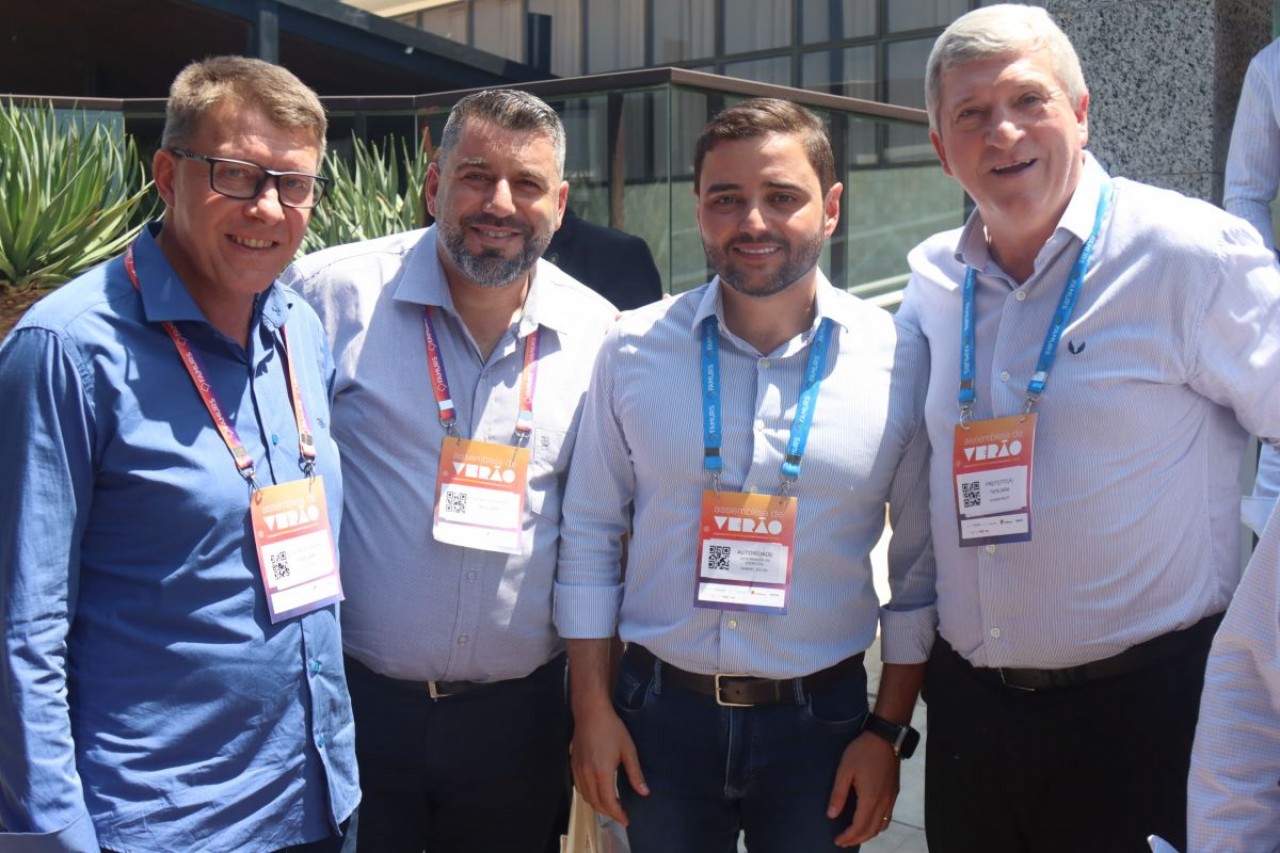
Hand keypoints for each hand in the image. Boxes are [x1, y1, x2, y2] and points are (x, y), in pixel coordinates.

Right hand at [570, 704, 648, 825]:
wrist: (590, 713)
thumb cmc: (612, 729)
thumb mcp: (628, 750)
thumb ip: (635, 774)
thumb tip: (644, 792)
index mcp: (602, 772)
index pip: (608, 802)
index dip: (617, 814)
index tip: (626, 820)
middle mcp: (587, 775)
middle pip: (596, 803)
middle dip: (608, 813)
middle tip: (620, 815)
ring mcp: (578, 771)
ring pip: (586, 797)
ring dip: (597, 805)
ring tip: (610, 807)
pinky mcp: (573, 765)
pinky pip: (579, 788)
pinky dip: (588, 796)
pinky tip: (596, 793)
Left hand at [828, 731, 899, 847]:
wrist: (885, 738)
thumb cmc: (862, 751)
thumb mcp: (845, 770)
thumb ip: (838, 794)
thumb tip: (831, 815)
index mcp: (870, 798)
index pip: (859, 826)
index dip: (848, 837)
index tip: (837, 841)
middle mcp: (883, 802)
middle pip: (871, 830)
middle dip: (857, 839)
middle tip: (843, 842)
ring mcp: (891, 798)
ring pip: (882, 826)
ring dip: (868, 834)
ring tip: (855, 835)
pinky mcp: (894, 793)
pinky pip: (888, 817)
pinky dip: (878, 826)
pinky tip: (869, 822)